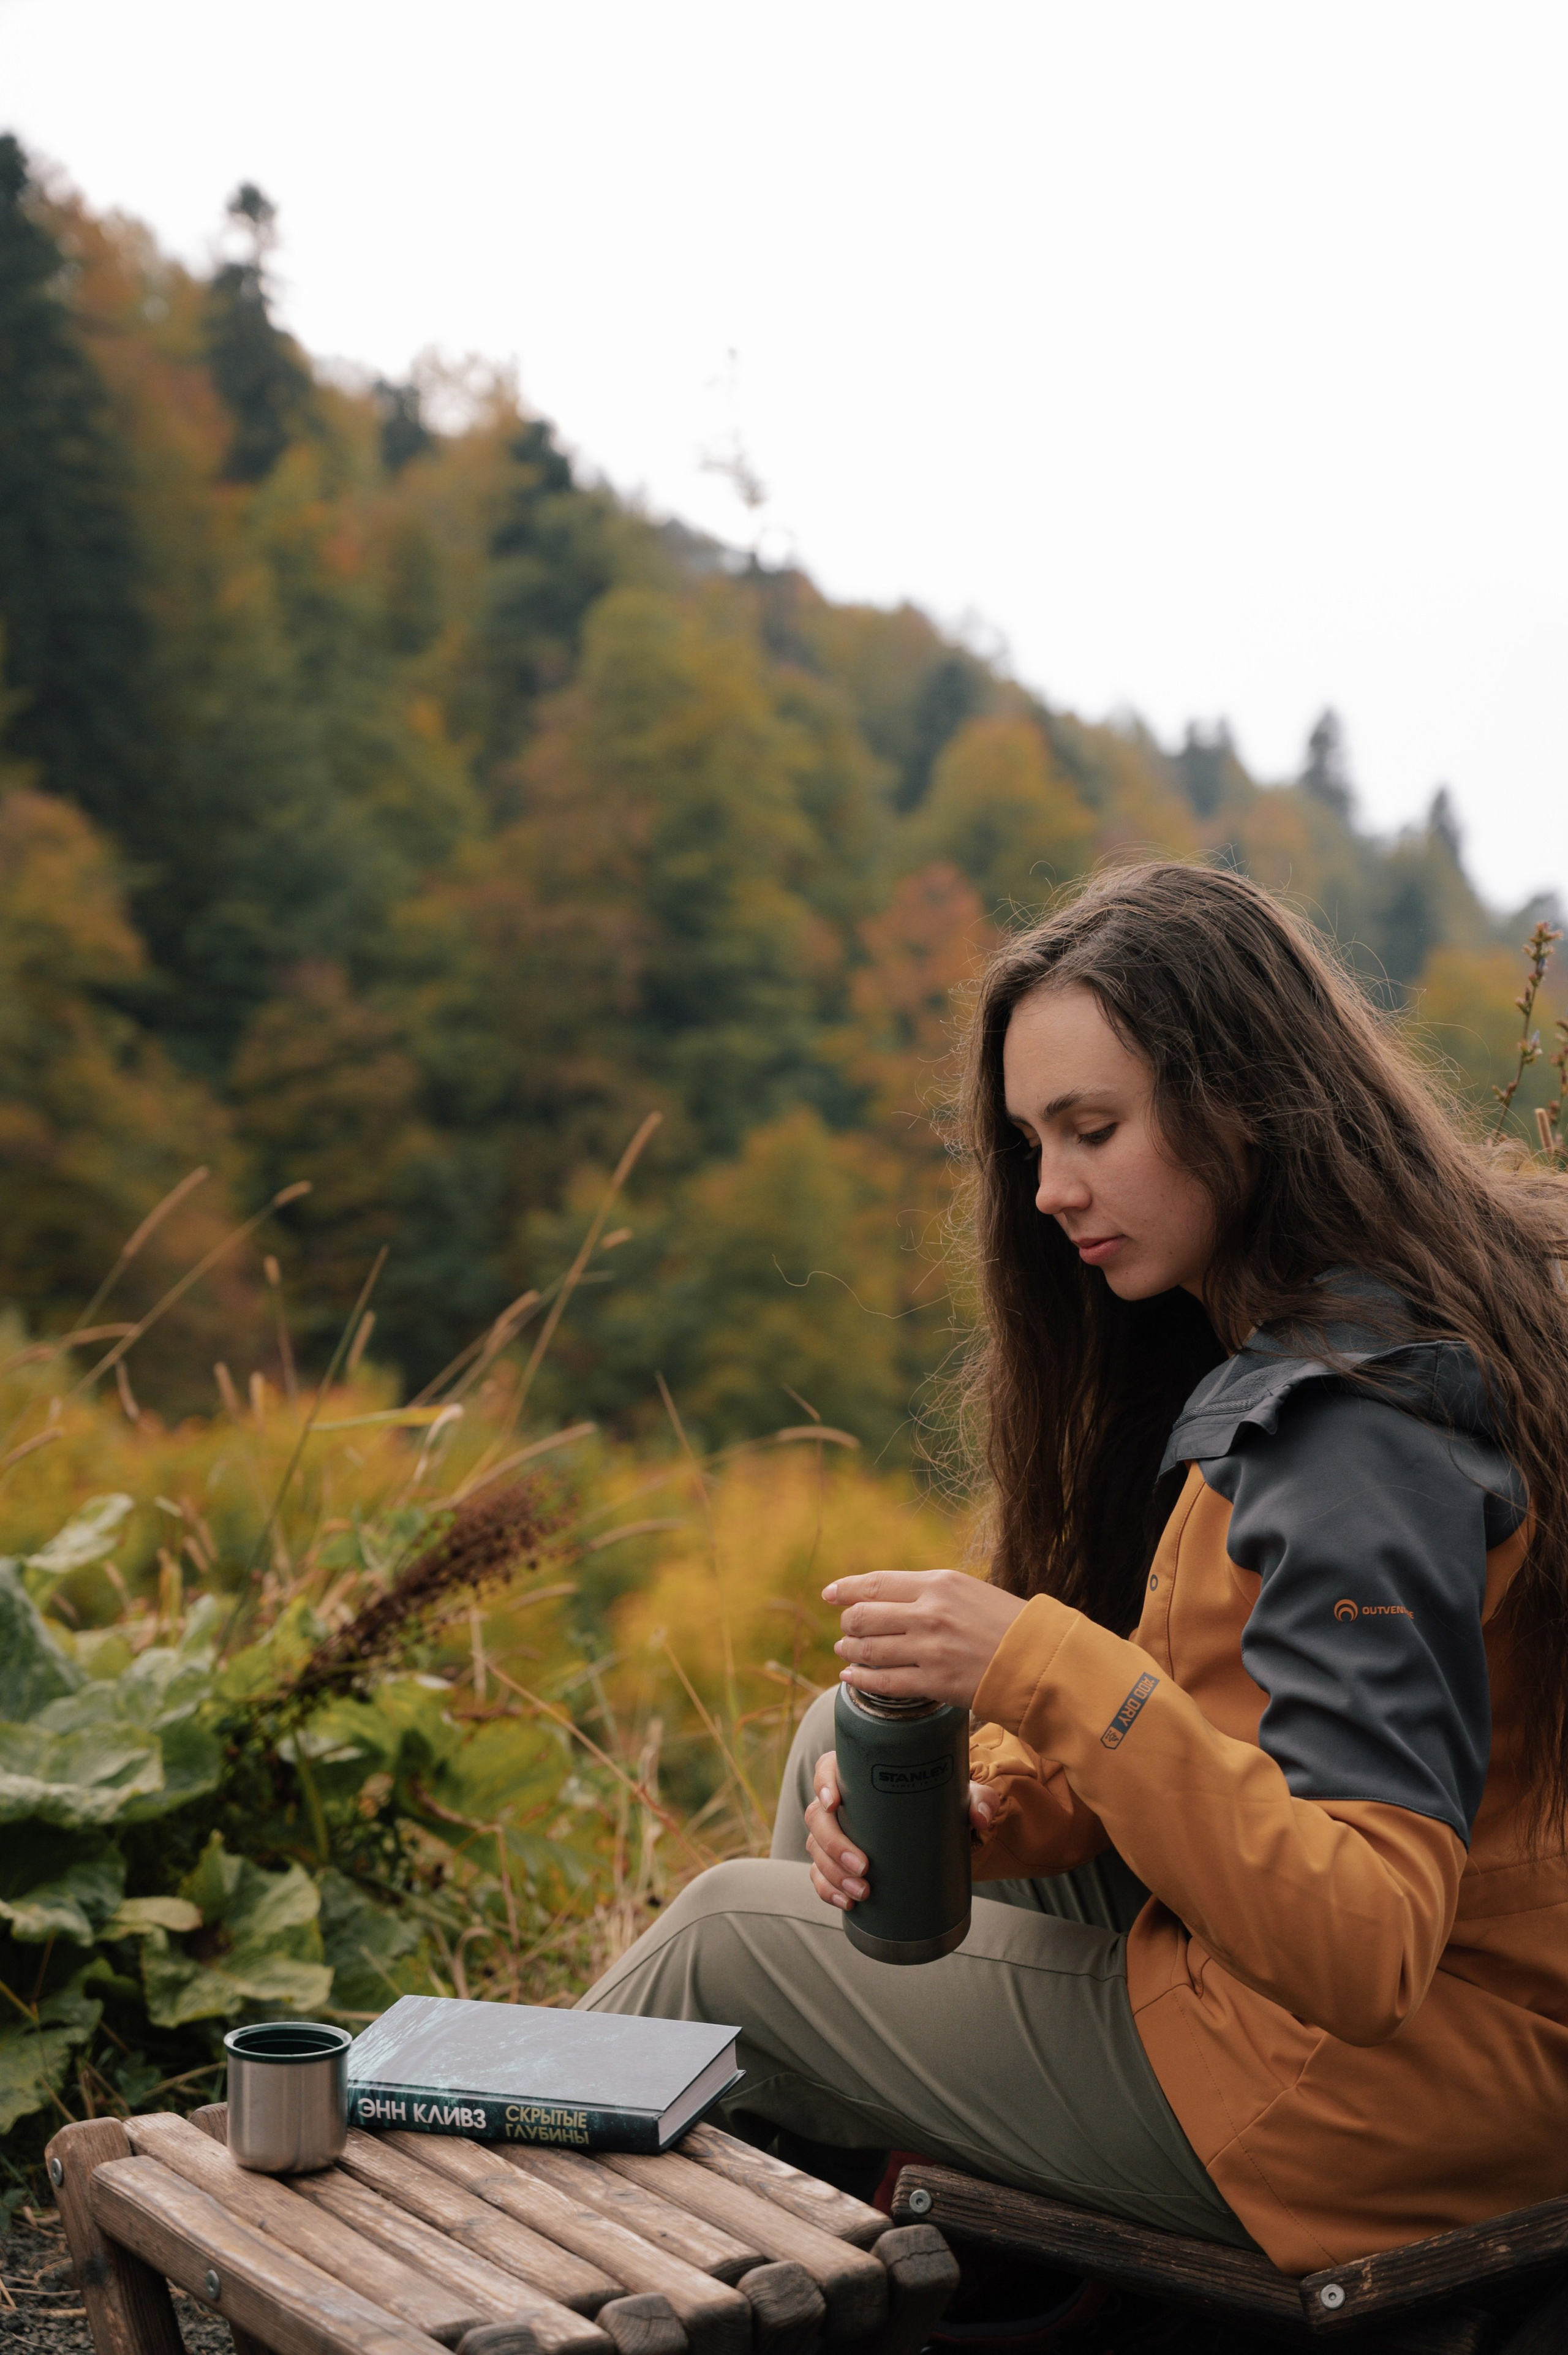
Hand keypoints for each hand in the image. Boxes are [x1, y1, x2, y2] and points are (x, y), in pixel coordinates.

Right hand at [804, 1749, 996, 1912]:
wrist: (942, 1835)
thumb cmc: (944, 1804)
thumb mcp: (964, 1797)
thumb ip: (979, 1799)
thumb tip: (978, 1818)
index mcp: (860, 1775)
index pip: (828, 1769)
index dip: (823, 1784)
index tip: (834, 1803)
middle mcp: (842, 1803)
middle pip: (817, 1817)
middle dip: (833, 1844)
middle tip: (863, 1867)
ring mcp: (837, 1834)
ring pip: (816, 1849)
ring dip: (832, 1873)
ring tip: (862, 1892)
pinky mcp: (840, 1863)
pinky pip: (820, 1876)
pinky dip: (828, 1890)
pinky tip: (847, 1903)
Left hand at [824, 1568, 1025, 1711]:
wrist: (1040, 1660)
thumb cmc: (1009, 1624)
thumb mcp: (969, 1592)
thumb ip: (932, 1594)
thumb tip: (895, 1599)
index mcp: (939, 1584)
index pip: (876, 1583)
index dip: (846, 1589)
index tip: (830, 1594)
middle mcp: (928, 1613)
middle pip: (865, 1615)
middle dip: (848, 1622)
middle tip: (844, 1628)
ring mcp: (929, 1649)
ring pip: (869, 1648)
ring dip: (850, 1650)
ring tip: (845, 1651)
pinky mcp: (933, 1682)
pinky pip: (883, 1682)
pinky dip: (861, 1679)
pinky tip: (851, 1678)